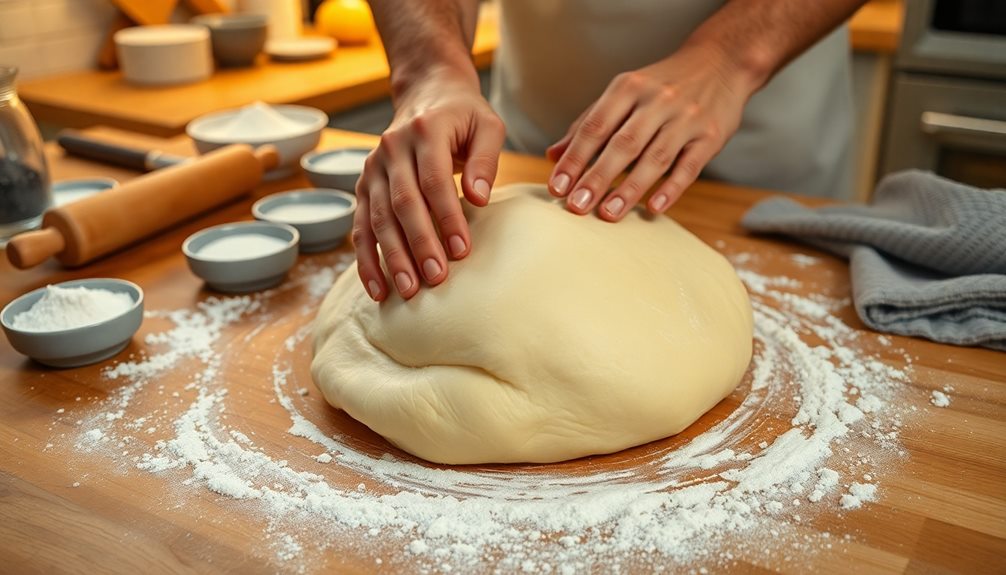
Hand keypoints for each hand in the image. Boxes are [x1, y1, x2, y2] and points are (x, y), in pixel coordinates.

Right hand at [352, 71, 505, 301]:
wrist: (427, 93)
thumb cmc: (464, 115)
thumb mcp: (487, 125)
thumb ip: (485, 159)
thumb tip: (479, 199)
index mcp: (424, 130)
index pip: (433, 180)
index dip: (446, 217)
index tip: (462, 250)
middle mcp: (391, 149)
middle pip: (403, 203)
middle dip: (419, 243)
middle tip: (436, 278)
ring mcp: (373, 168)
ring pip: (378, 219)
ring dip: (392, 258)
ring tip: (410, 291)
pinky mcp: (363, 187)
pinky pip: (361, 227)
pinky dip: (366, 260)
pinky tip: (379, 289)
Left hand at [546, 43, 748, 220]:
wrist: (720, 62)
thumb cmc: (661, 85)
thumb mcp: (623, 93)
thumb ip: (588, 123)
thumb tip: (553, 155)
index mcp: (628, 87)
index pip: (595, 127)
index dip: (574, 159)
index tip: (557, 187)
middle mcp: (657, 100)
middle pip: (622, 144)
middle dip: (597, 177)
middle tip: (577, 206)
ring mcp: (686, 118)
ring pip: (655, 157)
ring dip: (630, 188)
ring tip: (608, 214)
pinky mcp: (711, 135)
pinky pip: (689, 166)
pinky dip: (671, 188)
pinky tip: (653, 208)